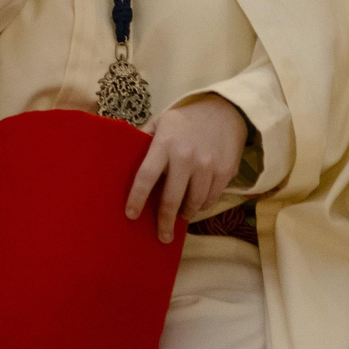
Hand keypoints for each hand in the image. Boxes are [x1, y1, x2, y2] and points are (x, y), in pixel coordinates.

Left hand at [124, 94, 247, 243]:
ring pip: (193, 204)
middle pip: (171, 199)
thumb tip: (124, 161)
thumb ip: (144, 141)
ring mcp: (207, 166)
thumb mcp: (161, 122)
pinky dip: (201, 206)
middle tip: (162, 236)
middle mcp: (186, 156)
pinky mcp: (224, 172)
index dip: (137, 198)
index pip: (146, 176)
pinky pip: (210, 200)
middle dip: (164, 222)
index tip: (131, 215)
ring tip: (180, 215)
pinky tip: (195, 204)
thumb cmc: (185, 121)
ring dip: (184, 214)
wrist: (225, 112)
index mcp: (165, 143)